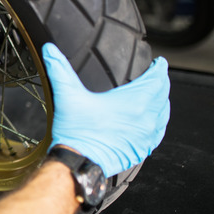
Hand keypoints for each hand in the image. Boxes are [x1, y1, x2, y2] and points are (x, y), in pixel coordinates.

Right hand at [43, 43, 169, 176]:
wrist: (79, 163)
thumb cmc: (76, 133)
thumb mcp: (68, 96)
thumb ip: (60, 69)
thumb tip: (50, 50)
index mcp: (133, 103)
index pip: (157, 81)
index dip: (160, 69)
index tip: (160, 63)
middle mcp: (145, 120)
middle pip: (163, 96)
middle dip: (162, 83)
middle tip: (158, 76)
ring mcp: (145, 136)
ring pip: (163, 114)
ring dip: (162, 102)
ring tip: (157, 94)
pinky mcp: (141, 149)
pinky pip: (158, 132)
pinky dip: (158, 121)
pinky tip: (152, 120)